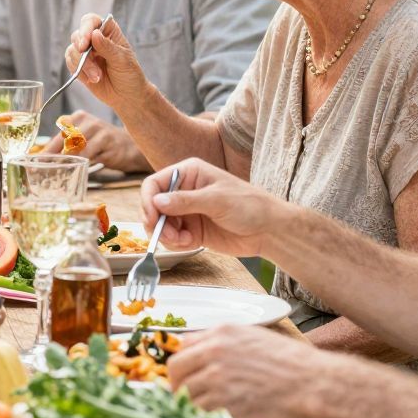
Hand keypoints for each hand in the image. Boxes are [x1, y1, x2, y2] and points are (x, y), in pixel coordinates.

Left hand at [39, 111, 147, 170]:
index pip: (57, 136)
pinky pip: (89, 155)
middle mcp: (87, 121)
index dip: (45, 151)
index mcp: (77, 117)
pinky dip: (80, 164)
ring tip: (56, 173)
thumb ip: (66, 147)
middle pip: (63, 141)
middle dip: (52, 157)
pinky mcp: (107, 141)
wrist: (130, 147)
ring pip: (75, 147)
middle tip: (42, 170)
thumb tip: (43, 160)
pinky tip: (76, 171)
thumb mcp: (84, 141)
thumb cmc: (103, 144)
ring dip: (65, 162)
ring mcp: (98, 129)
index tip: (34, 163)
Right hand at [63, 14, 150, 110]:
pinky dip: (79, 72)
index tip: (85, 43)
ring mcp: (86, 53)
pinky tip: (92, 79)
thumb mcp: (122, 60)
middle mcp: (95, 39)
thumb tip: (94, 34)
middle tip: (90, 61)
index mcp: (108, 32)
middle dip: (81, 50)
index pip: (91, 21)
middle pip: (77, 35)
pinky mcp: (79, 66)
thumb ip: (108, 47)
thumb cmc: (130, 75)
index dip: (85, 29)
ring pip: (72, 51)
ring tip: (97, 77)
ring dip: (83, 65)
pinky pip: (70, 64)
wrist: (127, 97)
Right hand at [139, 158, 284, 256]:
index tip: (152, 219)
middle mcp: (184, 191)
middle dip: (157, 223)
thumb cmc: (249, 205)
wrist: (268, 230)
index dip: (148, 201)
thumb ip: (185, 201)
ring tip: (184, 241)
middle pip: (153, 206)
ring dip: (167, 236)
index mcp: (188, 173)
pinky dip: (177, 244)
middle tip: (169, 237)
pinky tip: (192, 243)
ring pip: (160, 225)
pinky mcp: (191, 229)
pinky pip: (171, 238)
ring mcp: (187, 211)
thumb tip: (157, 201)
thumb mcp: (217, 200)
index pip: (154, 184)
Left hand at [167, 324, 328, 417]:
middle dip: (177, 386)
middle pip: (175, 373)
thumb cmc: (288, 362)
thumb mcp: (251, 337)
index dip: (182, 367)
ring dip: (193, 405)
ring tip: (212, 409)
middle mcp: (214, 354)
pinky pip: (202, 416)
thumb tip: (189, 348)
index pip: (181, 349)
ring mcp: (218, 382)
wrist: (314, 384)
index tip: (185, 378)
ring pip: (185, 397)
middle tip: (187, 398)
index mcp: (220, 334)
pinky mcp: (226, 408)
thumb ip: (218, 341)